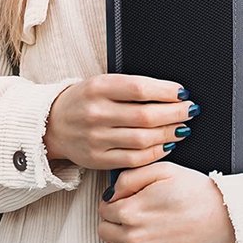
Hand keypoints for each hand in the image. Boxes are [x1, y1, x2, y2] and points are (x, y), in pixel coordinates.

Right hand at [43, 74, 196, 169]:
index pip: (140, 88)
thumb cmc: (85, 100)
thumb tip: (171, 92)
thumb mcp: (102, 83)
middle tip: (190, 110)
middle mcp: (97, 113)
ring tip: (183, 127)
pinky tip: (167, 144)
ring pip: (143, 139)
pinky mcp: (98, 160)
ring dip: (169, 133)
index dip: (166, 91)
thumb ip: (132, 87)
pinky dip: (155, 152)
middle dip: (175, 113)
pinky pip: (134, 159)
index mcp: (98, 88)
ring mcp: (97, 139)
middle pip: (146, 115)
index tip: (183, 92)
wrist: (52, 125)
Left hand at [98, 162, 235, 242]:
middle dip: (113, 219)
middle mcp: (134, 238)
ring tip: (130, 231)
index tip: (126, 199)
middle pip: (103, 229)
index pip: (104, 208)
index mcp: (132, 211)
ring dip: (114, 242)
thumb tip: (111, 192)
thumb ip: (130, 177)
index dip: (114, 200)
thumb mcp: (163, 170)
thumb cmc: (195, 192)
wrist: (222, 218)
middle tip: (130, 213)